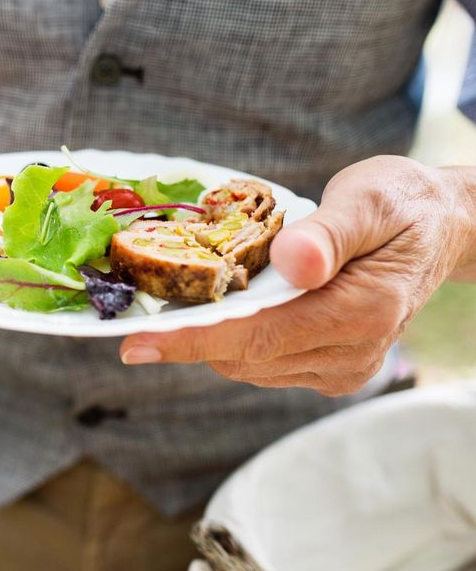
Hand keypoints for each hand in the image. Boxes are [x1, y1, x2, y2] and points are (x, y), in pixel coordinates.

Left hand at [120, 156, 475, 395]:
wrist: (436, 229)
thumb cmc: (399, 206)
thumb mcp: (369, 200)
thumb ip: (329, 234)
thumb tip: (293, 262)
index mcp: (363, 311)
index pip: (259, 337)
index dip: (192, 341)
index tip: (135, 345)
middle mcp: (352, 353)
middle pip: (245, 357)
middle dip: (188, 335)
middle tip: (144, 302)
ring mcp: (342, 368)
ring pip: (248, 365)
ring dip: (209, 337)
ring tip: (184, 297)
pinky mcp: (331, 370)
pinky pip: (264, 363)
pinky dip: (234, 339)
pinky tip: (223, 308)